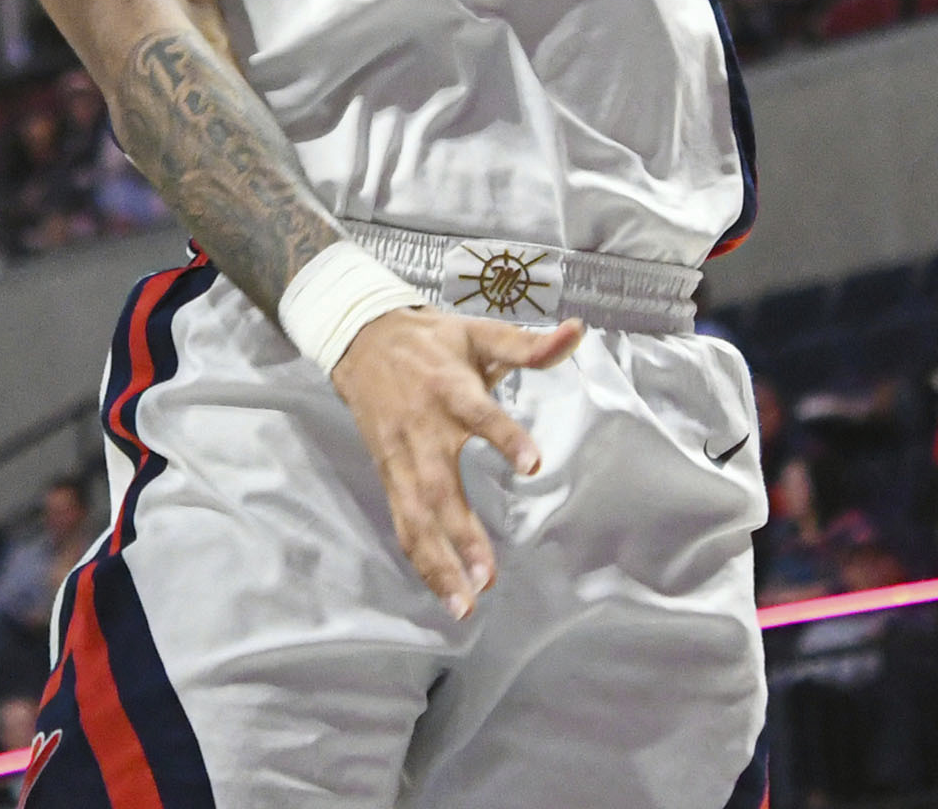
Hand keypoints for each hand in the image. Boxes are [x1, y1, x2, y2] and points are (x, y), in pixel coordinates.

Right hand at [328, 306, 582, 616]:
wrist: (359, 337)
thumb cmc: (430, 340)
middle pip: (439, 488)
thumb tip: (578, 332)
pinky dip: (420, 559)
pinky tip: (444, 593)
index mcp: (448, 389)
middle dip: (461, 535)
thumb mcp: (479, 333)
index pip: (479, 414)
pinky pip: (402, 522)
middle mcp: (421, 429)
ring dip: (438, 563)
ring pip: (415, 517)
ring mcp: (400, 457)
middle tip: (487, 576)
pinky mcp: (389, 473)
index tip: (532, 463)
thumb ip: (528, 345)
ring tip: (465, 604)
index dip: (504, 437)